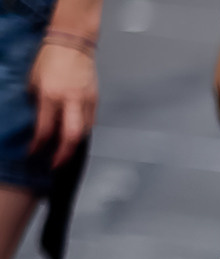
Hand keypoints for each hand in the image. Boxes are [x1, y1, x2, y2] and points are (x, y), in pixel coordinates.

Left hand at [28, 39, 96, 169]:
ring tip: (65, 151)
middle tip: (56, 164)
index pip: (45, 128)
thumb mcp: (34, 80)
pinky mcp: (95, 100)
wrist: (72, 43)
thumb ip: (37, 101)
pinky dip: (81, 131)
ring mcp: (85, 101)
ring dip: (73, 144)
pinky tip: (75, 134)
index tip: (34, 151)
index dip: (39, 144)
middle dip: (64, 154)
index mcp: (51, 95)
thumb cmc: (51, 58)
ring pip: (83, 132)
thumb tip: (39, 118)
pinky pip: (89, 122)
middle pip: (71, 136)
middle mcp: (70, 101)